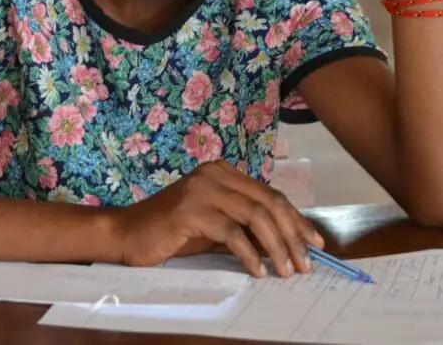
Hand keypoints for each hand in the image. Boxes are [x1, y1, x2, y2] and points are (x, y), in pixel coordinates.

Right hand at [110, 160, 323, 277]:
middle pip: (269, 202)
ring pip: (255, 215)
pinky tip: (257, 270)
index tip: (316, 242)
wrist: (126, 234)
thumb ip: (245, 226)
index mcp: (224, 172)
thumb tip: (286, 243)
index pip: (271, 195)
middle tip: (306, 262)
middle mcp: (216, 174)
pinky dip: (248, 253)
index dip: (297, 220)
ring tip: (286, 270)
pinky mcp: (191, 210)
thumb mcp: (215, 226)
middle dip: (292, 234)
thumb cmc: (171, 232)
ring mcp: (203, 189)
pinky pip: (231, 232)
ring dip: (276, 246)